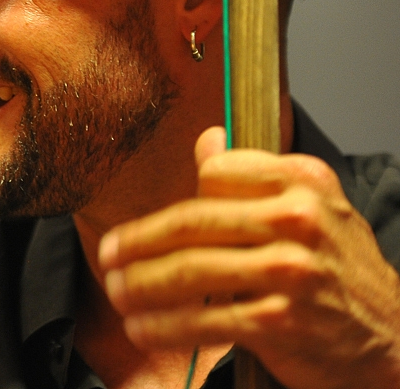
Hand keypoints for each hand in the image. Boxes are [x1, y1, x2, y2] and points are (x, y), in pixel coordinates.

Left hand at [97, 126, 399, 388]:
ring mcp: (290, 271)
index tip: (144, 224)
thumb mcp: (312, 206)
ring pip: (189, 271)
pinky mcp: (280, 320)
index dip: (175, 201)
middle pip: (191, 224)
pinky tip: (142, 328)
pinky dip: (164, 326)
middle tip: (107, 255)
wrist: (393, 338)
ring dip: (140, 286)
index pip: (214, 175)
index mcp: (302, 181)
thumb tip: (207, 141)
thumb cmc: (341, 270)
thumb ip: (255, 176)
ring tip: (117, 292)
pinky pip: (203, 319)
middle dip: (137, 243)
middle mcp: (299, 220)